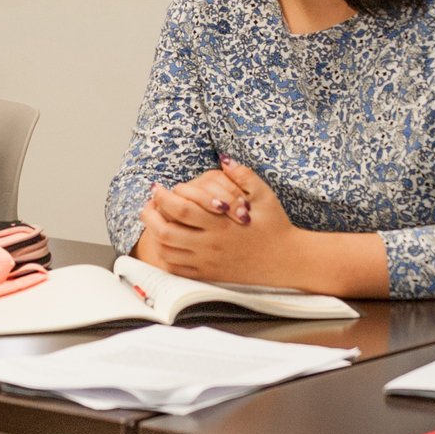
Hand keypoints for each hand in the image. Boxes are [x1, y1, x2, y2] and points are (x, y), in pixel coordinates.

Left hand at [135, 158, 297, 284]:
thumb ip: (243, 175)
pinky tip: (166, 244)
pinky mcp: (210, 275)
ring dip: (155, 235)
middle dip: (150, 216)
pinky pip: (178, 269)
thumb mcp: (264, 195)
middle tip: (147, 205)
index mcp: (221, 223)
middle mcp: (211, 244)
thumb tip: (223, 158)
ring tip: (154, 222)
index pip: (180, 208)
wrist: (287, 260)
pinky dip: (166, 257)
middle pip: (166, 231)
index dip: (163, 197)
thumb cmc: (275, 225)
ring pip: (168, 252)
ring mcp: (208, 262)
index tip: (158, 188)